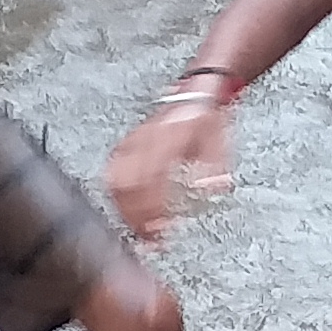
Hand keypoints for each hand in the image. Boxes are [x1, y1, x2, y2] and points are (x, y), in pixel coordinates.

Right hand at [109, 88, 234, 235]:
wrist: (196, 93)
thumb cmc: (207, 119)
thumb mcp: (220, 144)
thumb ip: (215, 170)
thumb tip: (211, 191)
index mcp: (170, 136)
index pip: (152, 177)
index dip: (153, 208)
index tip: (160, 230)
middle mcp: (147, 138)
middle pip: (126, 183)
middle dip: (134, 216)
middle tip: (148, 237)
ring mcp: (133, 140)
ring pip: (114, 179)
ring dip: (123, 208)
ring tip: (136, 228)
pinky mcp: (126, 143)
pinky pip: (112, 170)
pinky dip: (116, 194)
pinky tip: (125, 207)